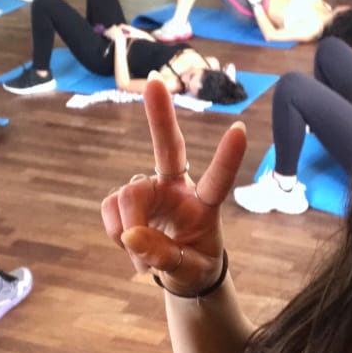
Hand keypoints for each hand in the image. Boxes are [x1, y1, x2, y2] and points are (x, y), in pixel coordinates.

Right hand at [101, 80, 247, 293]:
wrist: (178, 269)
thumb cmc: (194, 265)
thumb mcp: (188, 271)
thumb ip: (164, 256)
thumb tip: (130, 236)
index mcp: (205, 204)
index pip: (218, 180)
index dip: (227, 158)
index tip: (240, 129)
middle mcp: (178, 188)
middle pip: (169, 148)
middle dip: (160, 116)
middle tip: (155, 81)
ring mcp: (151, 190)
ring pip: (128, 197)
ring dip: (127, 231)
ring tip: (142, 258)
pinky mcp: (128, 199)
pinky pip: (111, 210)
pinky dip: (115, 233)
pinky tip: (130, 247)